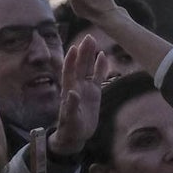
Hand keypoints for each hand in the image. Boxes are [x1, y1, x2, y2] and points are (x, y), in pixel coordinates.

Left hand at [50, 35, 108, 155]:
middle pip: (80, 66)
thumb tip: (72, 93)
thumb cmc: (70, 129)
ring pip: (88, 68)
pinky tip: (103, 56)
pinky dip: (100, 67)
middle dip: (83, 52)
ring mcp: (86, 88)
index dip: (71, 60)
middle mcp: (77, 86)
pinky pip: (98, 77)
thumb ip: (71, 106)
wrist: (76, 135)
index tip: (74, 48)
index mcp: (69, 91)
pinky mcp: (94, 93)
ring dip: (90, 55)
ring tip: (93, 41)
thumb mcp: (70, 120)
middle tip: (88, 37)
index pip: (69, 72)